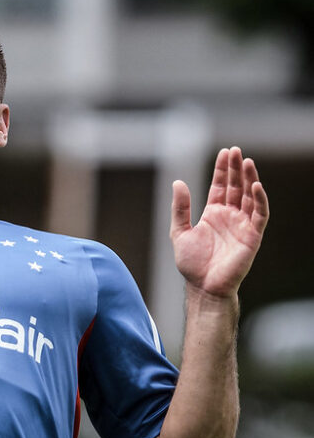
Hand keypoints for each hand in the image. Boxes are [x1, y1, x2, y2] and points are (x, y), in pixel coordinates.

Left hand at [170, 147, 268, 296]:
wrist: (203, 286)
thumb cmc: (192, 263)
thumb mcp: (179, 231)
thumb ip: (180, 208)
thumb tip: (178, 182)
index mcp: (213, 214)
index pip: (220, 186)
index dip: (223, 170)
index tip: (225, 152)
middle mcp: (229, 216)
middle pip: (236, 187)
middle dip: (236, 168)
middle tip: (236, 150)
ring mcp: (242, 225)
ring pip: (249, 197)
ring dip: (249, 179)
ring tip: (247, 161)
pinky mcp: (252, 236)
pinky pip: (259, 215)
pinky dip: (259, 200)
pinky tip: (255, 186)